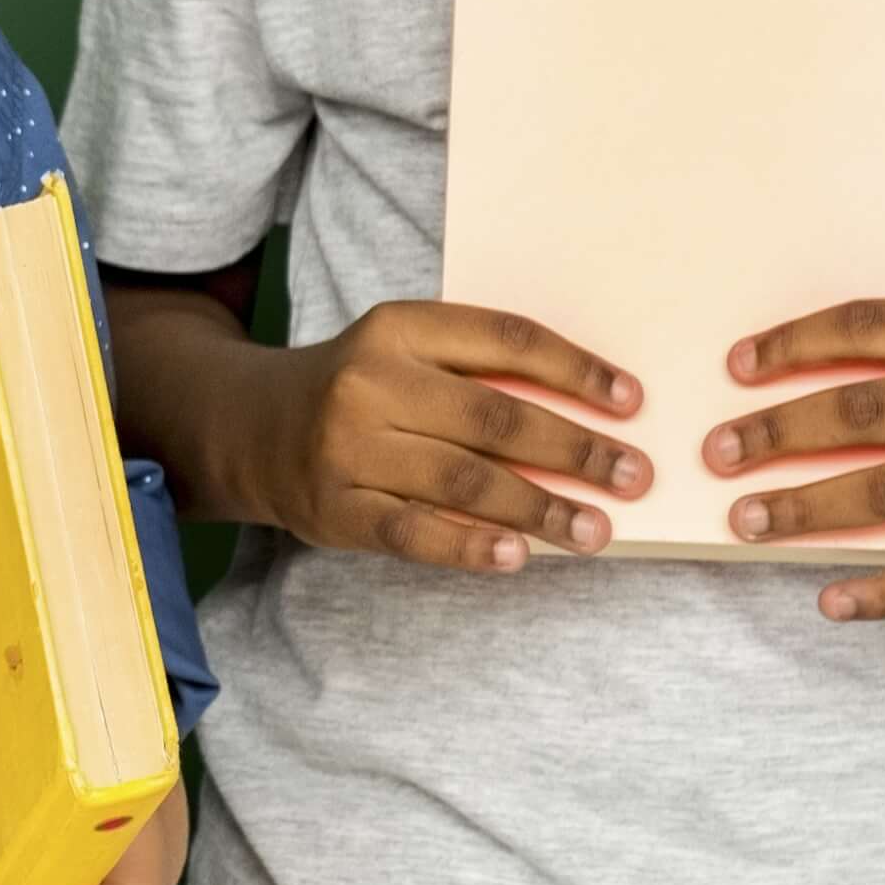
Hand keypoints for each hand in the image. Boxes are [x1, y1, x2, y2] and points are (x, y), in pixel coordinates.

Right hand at [257, 301, 640, 570]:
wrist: (251, 427)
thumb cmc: (359, 389)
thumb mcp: (404, 351)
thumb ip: (476, 370)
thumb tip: (587, 415)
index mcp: (399, 327)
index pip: (505, 340)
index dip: (575, 370)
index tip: (631, 401)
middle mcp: (370, 383)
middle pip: (494, 417)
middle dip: (575, 449)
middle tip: (633, 475)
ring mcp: (349, 450)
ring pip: (463, 481)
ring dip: (540, 509)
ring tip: (594, 529)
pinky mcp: (336, 511)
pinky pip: (415, 533)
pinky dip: (471, 547)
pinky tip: (519, 556)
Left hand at [698, 302, 884, 620]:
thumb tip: (794, 382)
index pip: (869, 326)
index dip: (796, 343)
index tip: (736, 365)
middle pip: (865, 412)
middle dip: (778, 432)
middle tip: (716, 451)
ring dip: (806, 507)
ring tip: (745, 518)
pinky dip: (883, 594)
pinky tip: (830, 600)